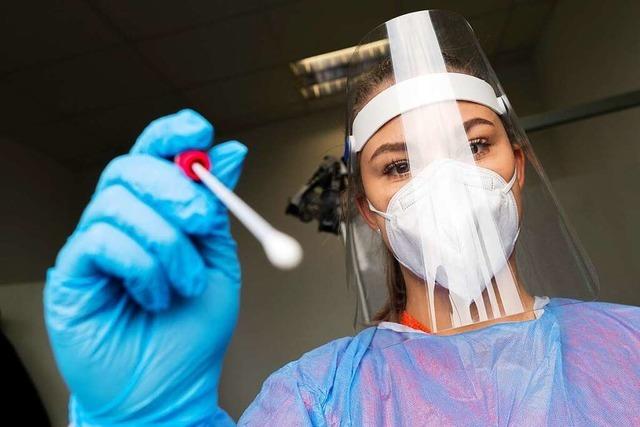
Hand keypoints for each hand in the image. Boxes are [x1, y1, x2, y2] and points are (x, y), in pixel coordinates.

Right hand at [45, 109, 245, 425]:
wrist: (167, 387)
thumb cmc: (191, 329)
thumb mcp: (218, 260)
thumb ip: (217, 209)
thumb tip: (228, 151)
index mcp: (156, 212)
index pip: (152, 154)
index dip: (172, 134)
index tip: (201, 130)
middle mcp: (120, 220)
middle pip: (128, 168)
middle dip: (173, 187)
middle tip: (201, 221)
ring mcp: (92, 245)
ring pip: (117, 203)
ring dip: (165, 243)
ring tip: (184, 282)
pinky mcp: (73, 273)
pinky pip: (101, 241)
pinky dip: (140, 265)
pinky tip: (152, 296)